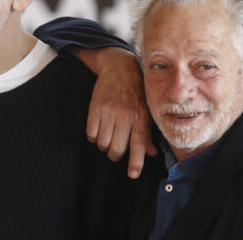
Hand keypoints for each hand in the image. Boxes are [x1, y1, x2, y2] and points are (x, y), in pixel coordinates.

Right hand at [78, 47, 157, 178]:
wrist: (119, 68)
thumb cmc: (135, 92)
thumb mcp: (146, 111)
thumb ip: (147, 134)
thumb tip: (151, 154)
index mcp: (141, 118)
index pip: (138, 145)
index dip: (135, 163)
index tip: (132, 174)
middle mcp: (125, 116)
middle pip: (116, 149)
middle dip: (115, 155)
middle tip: (115, 150)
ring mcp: (109, 112)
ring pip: (102, 143)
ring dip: (104, 145)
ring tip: (108, 135)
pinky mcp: (95, 108)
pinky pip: (91, 134)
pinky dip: (94, 136)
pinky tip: (99, 128)